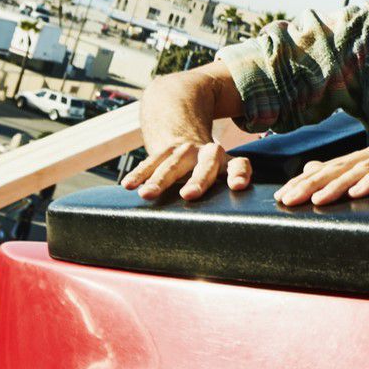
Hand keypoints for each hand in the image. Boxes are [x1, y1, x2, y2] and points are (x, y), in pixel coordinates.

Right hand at [122, 141, 250, 200]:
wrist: (187, 136)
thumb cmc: (208, 172)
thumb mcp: (221, 177)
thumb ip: (223, 196)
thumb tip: (224, 232)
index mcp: (227, 162)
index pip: (239, 165)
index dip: (239, 174)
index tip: (238, 186)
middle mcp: (209, 153)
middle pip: (205, 165)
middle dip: (197, 180)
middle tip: (189, 195)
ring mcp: (186, 150)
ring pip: (173, 164)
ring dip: (160, 179)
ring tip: (147, 195)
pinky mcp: (165, 150)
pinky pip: (151, 162)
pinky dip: (140, 174)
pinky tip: (129, 184)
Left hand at [275, 140, 368, 207]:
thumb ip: (343, 181)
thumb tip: (309, 169)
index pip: (331, 168)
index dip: (305, 182)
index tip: (282, 198)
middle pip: (342, 166)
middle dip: (313, 183)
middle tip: (290, 199)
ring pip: (364, 167)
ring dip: (339, 185)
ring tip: (318, 201)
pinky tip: (357, 194)